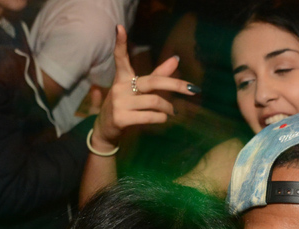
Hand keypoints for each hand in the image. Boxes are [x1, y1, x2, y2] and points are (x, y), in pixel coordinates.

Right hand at [90, 25, 199, 152]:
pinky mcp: (121, 118)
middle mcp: (120, 87)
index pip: (120, 58)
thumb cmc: (125, 107)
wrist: (106, 131)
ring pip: (154, 102)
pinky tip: (162, 119)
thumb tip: (176, 59)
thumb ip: (157, 75)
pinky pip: (149, 116)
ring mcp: (119, 103)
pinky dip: (161, 118)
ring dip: (168, 108)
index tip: (120, 27)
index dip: (120, 43)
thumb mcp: (139, 90)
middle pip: (153, 81)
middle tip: (192, 90)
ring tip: (172, 111)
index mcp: (122, 78)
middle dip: (175, 85)